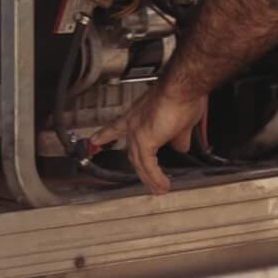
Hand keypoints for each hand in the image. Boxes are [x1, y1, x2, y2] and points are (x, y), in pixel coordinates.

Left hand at [84, 81, 205, 194]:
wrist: (182, 88)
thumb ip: (177, 136)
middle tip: (146, 182)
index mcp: (138, 114)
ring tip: (158, 189)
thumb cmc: (182, 95)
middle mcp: (133, 122)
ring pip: (139, 162)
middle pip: (131, 151)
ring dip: (150, 178)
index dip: (106, 135)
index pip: (116, 127)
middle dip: (138, 169)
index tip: (94, 140)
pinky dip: (156, 177)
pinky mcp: (144, 141)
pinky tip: (162, 185)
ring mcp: (137, 132)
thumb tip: (180, 147)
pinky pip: (148, 166)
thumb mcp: (180, 120)